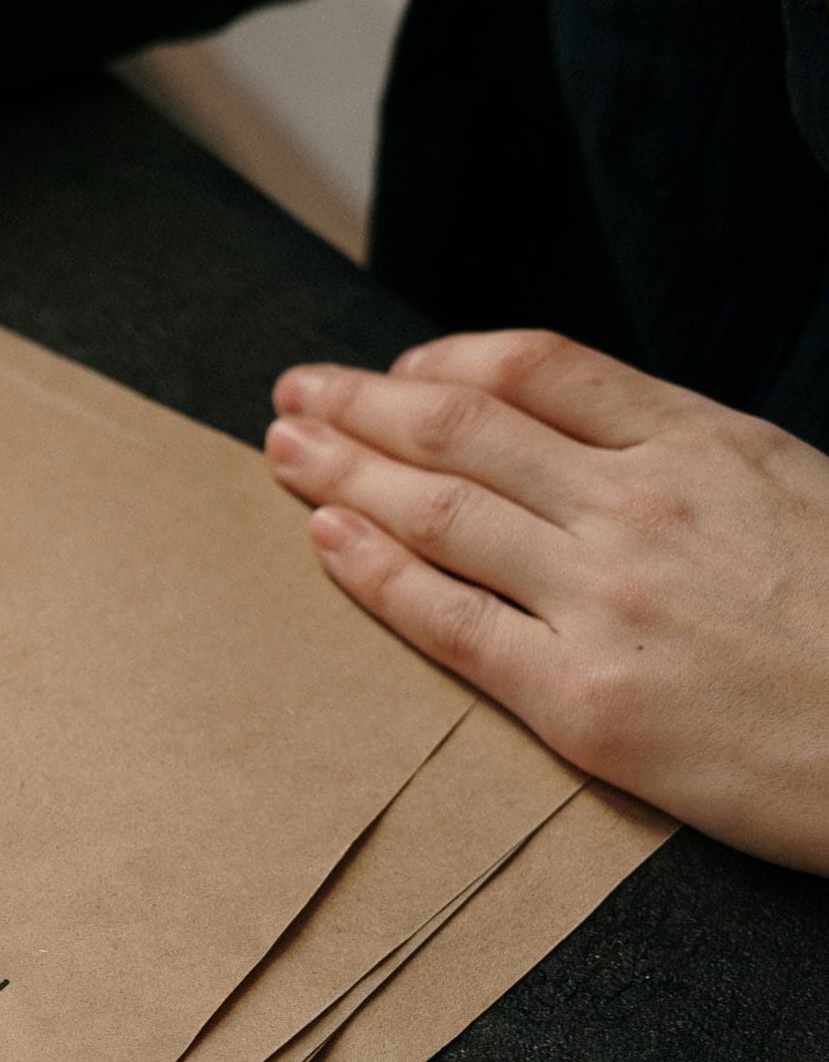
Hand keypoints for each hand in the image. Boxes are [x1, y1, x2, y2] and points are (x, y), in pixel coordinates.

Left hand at [265, 330, 828, 873]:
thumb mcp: (799, 493)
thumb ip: (695, 462)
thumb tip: (592, 441)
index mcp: (706, 445)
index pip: (535, 368)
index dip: (442, 360)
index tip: (393, 371)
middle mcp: (643, 507)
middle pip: (462, 428)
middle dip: (361, 403)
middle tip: (297, 391)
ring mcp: (605, 601)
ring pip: (435, 510)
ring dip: (340, 471)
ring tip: (283, 448)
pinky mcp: (581, 701)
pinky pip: (446, 620)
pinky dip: (372, 572)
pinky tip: (324, 537)